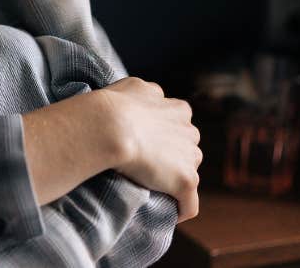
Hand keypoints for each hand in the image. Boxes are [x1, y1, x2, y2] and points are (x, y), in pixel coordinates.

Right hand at [101, 77, 201, 222]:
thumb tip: (151, 95)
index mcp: (179, 110)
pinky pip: (189, 204)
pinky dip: (180, 210)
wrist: (110, 125)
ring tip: (150, 188)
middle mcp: (190, 131)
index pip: (178, 125)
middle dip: (171, 157)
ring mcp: (189, 157)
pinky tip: (167, 213)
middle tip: (144, 165)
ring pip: (188, 173)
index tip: (144, 143)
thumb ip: (148, 93)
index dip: (162, 135)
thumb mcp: (134, 87)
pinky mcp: (186, 181)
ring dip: (173, 181)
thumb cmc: (114, 106)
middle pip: (186, 149)